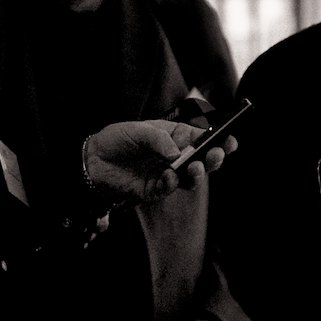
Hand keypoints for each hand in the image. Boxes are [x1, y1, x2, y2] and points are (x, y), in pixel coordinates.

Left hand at [86, 119, 231, 203]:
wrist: (92, 161)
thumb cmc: (116, 140)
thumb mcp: (137, 131)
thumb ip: (159, 139)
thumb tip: (177, 154)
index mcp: (175, 137)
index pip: (201, 138)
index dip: (217, 140)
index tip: (229, 141)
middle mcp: (175, 156)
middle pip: (202, 160)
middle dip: (213, 158)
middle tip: (216, 155)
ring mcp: (166, 174)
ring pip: (190, 177)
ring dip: (197, 173)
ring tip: (195, 167)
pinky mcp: (154, 189)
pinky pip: (168, 188)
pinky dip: (171, 183)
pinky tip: (167, 176)